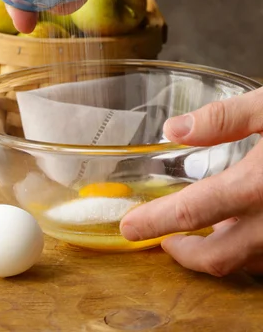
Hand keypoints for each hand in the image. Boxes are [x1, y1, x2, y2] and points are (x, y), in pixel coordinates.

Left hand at [120, 86, 262, 276]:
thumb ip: (222, 118)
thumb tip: (173, 130)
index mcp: (260, 184)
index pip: (193, 213)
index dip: (156, 222)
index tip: (130, 228)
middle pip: (219, 257)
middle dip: (183, 254)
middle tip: (162, 239)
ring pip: (247, 262)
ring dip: (216, 254)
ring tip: (196, 234)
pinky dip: (248, 251)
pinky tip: (241, 229)